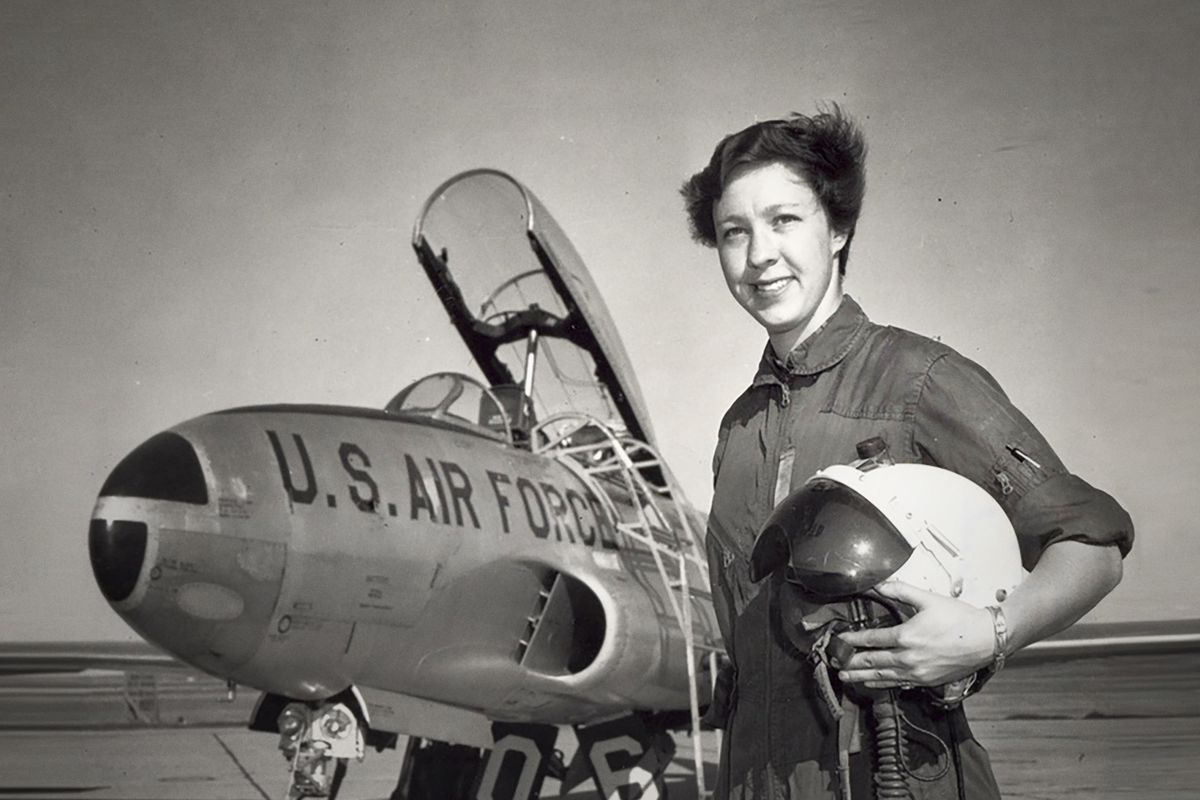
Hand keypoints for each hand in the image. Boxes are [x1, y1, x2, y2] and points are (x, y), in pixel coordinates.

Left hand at [835, 581, 994, 688]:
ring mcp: (918, 673)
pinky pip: (899, 684)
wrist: (987, 640)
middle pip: (873, 661)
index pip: (872, 639)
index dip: (852, 640)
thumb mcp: (927, 599)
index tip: (839, 640)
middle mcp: (909, 659)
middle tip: (834, 662)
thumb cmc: (959, 618)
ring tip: (846, 677)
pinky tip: (873, 682)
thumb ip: (899, 591)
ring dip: (862, 677)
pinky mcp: (927, 681)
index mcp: (907, 637)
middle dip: (851, 662)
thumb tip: (877, 584)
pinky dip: (882, 683)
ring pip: (883, 676)